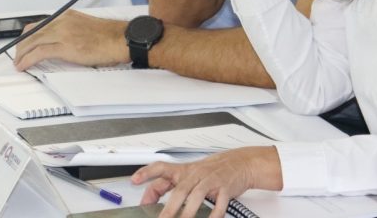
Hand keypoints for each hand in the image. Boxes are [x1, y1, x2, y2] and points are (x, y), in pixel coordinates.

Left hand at [13, 9, 127, 70]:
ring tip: (19, 63)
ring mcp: (62, 34)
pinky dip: (28, 60)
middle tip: (18, 55)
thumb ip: (71, 30)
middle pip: (31, 32)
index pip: (39, 24)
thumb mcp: (85, 26)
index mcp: (67, 16)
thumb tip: (62, 41)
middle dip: (21, 46)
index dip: (27, 35)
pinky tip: (24, 65)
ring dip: (22, 54)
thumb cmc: (109, 36)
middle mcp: (62, 22)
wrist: (120, 39)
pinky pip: (39, 53)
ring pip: (32, 42)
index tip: (24, 43)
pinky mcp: (64, 47)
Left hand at [133, 147, 282, 217]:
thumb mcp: (190, 173)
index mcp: (185, 170)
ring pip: (197, 196)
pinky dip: (215, 214)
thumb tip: (148, 198)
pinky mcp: (225, 188)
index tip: (134, 180)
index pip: (162, 168)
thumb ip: (170, 184)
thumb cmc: (213, 170)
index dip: (147, 172)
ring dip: (188, 212)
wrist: (241, 163)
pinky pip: (219, 203)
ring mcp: (211, 180)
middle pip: (180, 190)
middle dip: (169, 207)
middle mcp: (196, 174)